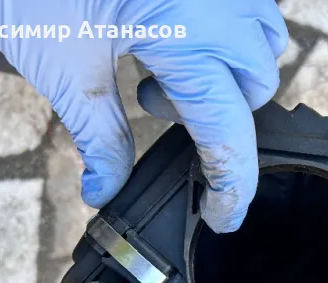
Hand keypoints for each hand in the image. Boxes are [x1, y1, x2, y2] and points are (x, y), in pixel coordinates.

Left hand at [0, 0, 287, 232]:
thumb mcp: (64, 68)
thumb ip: (99, 138)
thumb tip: (106, 192)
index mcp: (190, 34)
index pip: (230, 130)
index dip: (231, 184)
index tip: (223, 216)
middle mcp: (220, 2)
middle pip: (258, 84)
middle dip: (223, 112)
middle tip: (156, 104)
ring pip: (263, 41)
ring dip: (228, 71)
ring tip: (164, 64)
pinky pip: (247, 6)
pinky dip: (226, 33)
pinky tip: (177, 32)